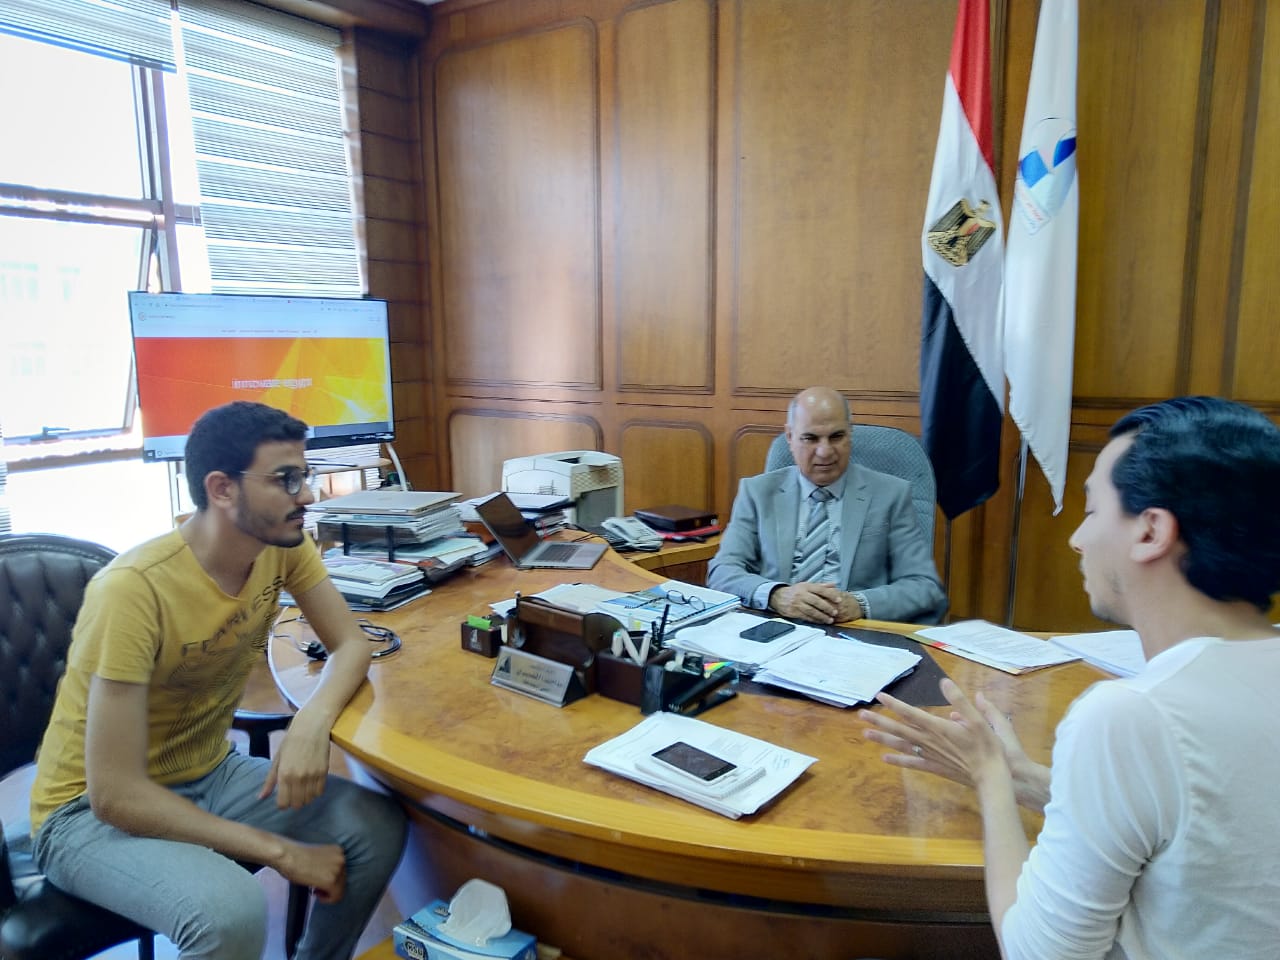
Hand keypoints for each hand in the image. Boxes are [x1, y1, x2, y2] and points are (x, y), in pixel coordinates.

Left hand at [259, 719, 330, 808]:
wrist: (312, 726)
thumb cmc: (291, 740)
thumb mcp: (277, 759)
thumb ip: (270, 781)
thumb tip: (260, 797)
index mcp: (284, 774)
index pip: (283, 802)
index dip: (282, 805)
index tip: (282, 800)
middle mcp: (298, 777)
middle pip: (297, 804)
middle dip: (293, 803)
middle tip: (292, 795)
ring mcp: (313, 775)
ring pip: (309, 799)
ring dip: (305, 798)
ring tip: (302, 789)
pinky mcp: (324, 772)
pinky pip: (320, 791)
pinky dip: (315, 792)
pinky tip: (311, 785)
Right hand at [274, 839, 346, 902]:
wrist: (287, 856)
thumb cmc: (295, 857)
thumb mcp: (318, 858)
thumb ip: (327, 865)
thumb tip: (329, 877)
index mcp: (339, 851)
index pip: (341, 871)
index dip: (330, 879)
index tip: (318, 881)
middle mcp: (342, 858)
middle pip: (342, 881)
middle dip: (329, 887)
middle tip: (315, 887)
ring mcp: (338, 870)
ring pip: (340, 890)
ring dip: (327, 892)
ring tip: (314, 889)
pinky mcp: (332, 881)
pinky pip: (336, 897)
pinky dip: (326, 899)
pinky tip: (314, 893)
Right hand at [769, 582, 844, 622]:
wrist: (778, 597)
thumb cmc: (795, 591)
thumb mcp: (807, 585)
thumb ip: (821, 586)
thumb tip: (834, 585)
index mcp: (806, 587)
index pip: (820, 590)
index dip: (830, 595)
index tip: (839, 600)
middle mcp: (802, 594)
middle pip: (816, 601)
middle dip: (827, 608)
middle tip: (835, 612)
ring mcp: (797, 604)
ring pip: (811, 611)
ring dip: (822, 616)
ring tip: (830, 620)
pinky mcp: (794, 612)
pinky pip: (806, 617)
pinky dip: (814, 620)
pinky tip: (820, 622)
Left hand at [859, 678, 1015, 796]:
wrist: (991, 776)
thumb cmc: (987, 746)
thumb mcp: (978, 720)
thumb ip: (961, 700)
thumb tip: (945, 682)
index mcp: (938, 727)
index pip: (911, 713)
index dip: (894, 704)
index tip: (879, 696)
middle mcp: (929, 741)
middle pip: (899, 729)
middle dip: (880, 720)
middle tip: (861, 715)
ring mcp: (930, 755)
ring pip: (901, 745)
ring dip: (883, 738)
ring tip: (866, 733)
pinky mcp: (934, 767)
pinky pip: (912, 763)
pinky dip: (898, 760)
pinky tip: (885, 758)